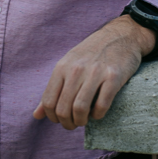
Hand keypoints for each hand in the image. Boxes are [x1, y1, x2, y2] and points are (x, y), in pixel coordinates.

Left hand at [33, 15, 155, 130]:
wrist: (121, 35)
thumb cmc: (92, 53)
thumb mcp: (68, 65)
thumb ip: (53, 90)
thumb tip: (36, 115)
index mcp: (62, 66)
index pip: (48, 102)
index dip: (52, 117)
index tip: (61, 119)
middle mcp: (76, 69)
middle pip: (63, 109)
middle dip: (67, 123)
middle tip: (74, 123)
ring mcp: (95, 72)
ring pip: (80, 109)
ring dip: (81, 121)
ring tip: (85, 120)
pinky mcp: (113, 77)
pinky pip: (101, 106)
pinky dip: (98, 115)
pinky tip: (98, 112)